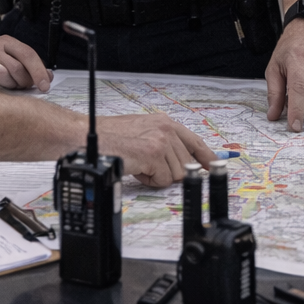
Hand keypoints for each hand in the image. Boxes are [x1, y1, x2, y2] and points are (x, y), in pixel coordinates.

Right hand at [0, 35, 50, 91]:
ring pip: (3, 78)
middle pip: (17, 69)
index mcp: (6, 42)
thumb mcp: (9, 54)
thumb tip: (47, 77)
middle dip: (23, 83)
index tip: (45, 86)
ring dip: (9, 87)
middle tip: (22, 87)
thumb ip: (28, 65)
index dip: (38, 72)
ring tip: (6, 86)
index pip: (28, 55)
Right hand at [95, 113, 215, 186]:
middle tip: (147, 165)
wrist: (88, 137)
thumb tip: (180, 161)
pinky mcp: (154, 154)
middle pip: (186, 164)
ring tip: (140, 165)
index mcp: (165, 123)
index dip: (207, 156)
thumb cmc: (110, 137)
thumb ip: (163, 143)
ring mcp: (161, 141)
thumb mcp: (142, 132)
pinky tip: (137, 169)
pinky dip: (149, 180)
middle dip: (168, 171)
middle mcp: (166, 129)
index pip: (195, 141)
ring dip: (157, 176)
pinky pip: (163, 180)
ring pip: (176, 174)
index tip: (215, 165)